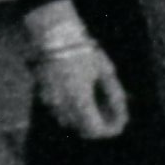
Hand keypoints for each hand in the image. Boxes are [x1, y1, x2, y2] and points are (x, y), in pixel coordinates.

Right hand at [29, 28, 129, 142]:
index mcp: (79, 100)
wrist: (54, 35)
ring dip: (84, 119)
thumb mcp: (105, 70)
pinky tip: (82, 96)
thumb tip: (122, 107)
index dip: (110, 129)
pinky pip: (59, 111)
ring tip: (99, 104)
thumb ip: (113, 93)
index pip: (95, 130)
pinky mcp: (42, 94)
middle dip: (99, 125)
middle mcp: (62, 106)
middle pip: (82, 129)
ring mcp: (49, 101)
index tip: (121, 123)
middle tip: (113, 114)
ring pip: (69, 121)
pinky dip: (72, 110)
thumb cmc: (83, 51)